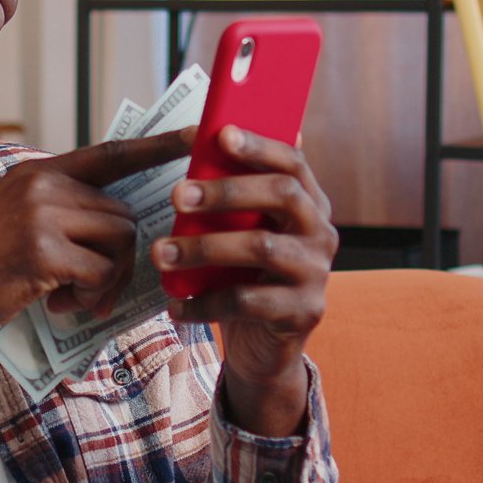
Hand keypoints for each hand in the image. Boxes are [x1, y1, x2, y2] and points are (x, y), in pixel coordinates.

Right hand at [0, 127, 196, 348]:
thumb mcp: (15, 220)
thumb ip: (61, 211)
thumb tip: (123, 227)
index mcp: (38, 172)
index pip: (111, 152)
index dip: (157, 145)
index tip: (195, 134)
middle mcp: (42, 184)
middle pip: (123, 214)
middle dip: (120, 258)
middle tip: (93, 288)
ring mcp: (41, 214)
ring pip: (120, 241)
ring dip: (108, 279)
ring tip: (77, 296)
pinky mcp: (42, 250)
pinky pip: (101, 271)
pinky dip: (91, 296)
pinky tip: (61, 305)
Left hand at [154, 126, 336, 435]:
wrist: (262, 348)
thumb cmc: (244, 278)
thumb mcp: (240, 234)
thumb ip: (235, 199)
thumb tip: (213, 137)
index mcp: (309, 205)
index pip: (293, 163)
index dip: (260, 146)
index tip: (221, 135)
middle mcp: (321, 234)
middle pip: (283, 196)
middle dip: (227, 191)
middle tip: (177, 195)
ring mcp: (316, 274)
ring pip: (261, 248)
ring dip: (204, 247)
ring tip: (161, 253)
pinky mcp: (302, 312)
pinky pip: (247, 301)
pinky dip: (204, 302)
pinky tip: (174, 304)